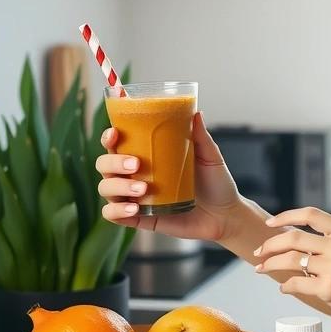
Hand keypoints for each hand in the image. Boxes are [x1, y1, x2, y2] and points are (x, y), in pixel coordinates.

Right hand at [95, 112, 243, 241]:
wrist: (225, 215)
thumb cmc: (216, 184)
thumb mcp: (210, 157)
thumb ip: (201, 137)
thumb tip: (196, 113)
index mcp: (148, 156)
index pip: (118, 144)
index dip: (109, 138)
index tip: (115, 134)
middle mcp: (136, 175)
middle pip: (105, 164)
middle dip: (113, 162)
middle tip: (136, 164)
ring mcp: (136, 197)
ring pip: (106, 188)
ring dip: (118, 186)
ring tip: (142, 189)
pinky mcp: (140, 218)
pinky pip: (113, 215)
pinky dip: (117, 211)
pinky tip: (134, 209)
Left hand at [254, 208, 330, 329]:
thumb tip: (296, 240)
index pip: (310, 214)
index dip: (286, 216)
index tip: (270, 223)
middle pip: (294, 238)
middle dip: (270, 244)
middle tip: (260, 251)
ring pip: (291, 261)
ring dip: (271, 264)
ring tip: (262, 268)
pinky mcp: (329, 288)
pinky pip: (297, 283)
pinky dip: (286, 286)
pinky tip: (285, 287)